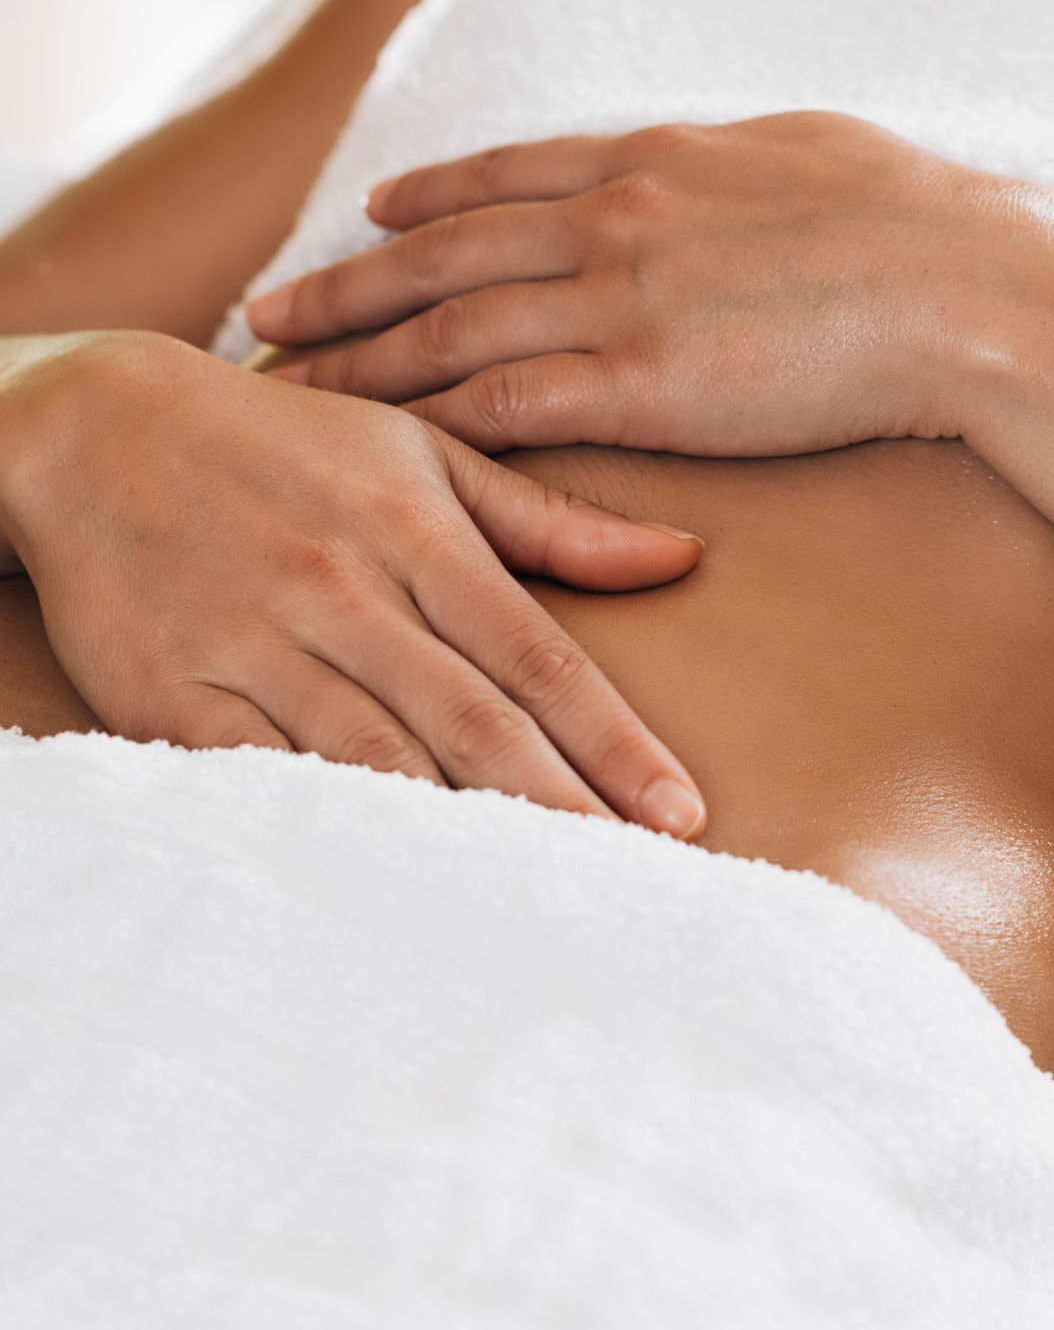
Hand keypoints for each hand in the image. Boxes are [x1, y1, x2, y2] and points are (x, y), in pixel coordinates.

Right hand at [1, 331, 707, 831]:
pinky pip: (262, 779)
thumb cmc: (284, 445)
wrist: (96, 426)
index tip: (679, 811)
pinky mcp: (172, 698)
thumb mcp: (423, 455)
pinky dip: (326, 830)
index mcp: (417, 535)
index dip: (613, 742)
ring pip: (373, 760)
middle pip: (471, 723)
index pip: (537, 658)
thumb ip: (549, 520)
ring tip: (534, 902)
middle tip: (634, 884)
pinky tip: (383, 883)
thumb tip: (680, 555)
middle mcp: (345, 594)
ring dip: (458, 835)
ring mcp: (257, 648)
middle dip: (560, 809)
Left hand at [243, 116, 1049, 460]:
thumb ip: (746, 162)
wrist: (968, 285)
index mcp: (658, 153)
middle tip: (265, 313)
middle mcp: (613, 216)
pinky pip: (499, 410)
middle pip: (443, 253)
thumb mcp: (816, 149)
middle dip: (346, 285)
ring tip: (284, 389)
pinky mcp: (636, 387)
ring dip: (355, 363)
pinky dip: (425, 428)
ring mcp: (616, 300)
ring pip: (446, 334)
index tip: (368, 211)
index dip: (428, 196)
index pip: (509, 174)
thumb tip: (741, 161)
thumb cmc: (925, 219)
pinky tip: (378, 449)